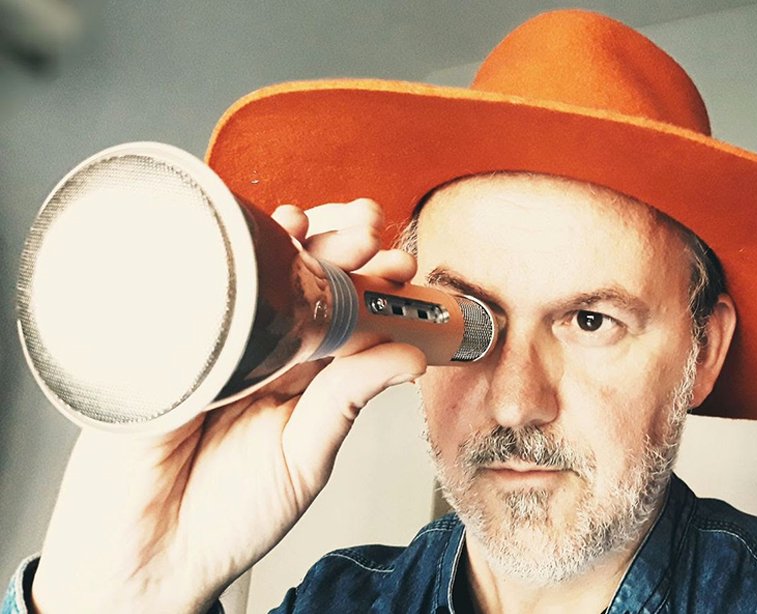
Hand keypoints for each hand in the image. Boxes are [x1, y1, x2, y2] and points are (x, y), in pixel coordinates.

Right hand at [31, 199, 425, 613]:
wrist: (152, 553)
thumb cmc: (229, 513)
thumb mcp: (306, 455)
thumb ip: (350, 400)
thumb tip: (411, 356)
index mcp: (298, 372)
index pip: (343, 311)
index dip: (371, 283)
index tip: (401, 266)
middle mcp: (259, 348)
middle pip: (301, 278)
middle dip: (337, 245)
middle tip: (369, 232)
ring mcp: (213, 340)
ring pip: (253, 271)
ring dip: (288, 239)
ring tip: (324, 226)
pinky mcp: (164, 342)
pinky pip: (194, 288)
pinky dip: (223, 255)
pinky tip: (253, 235)